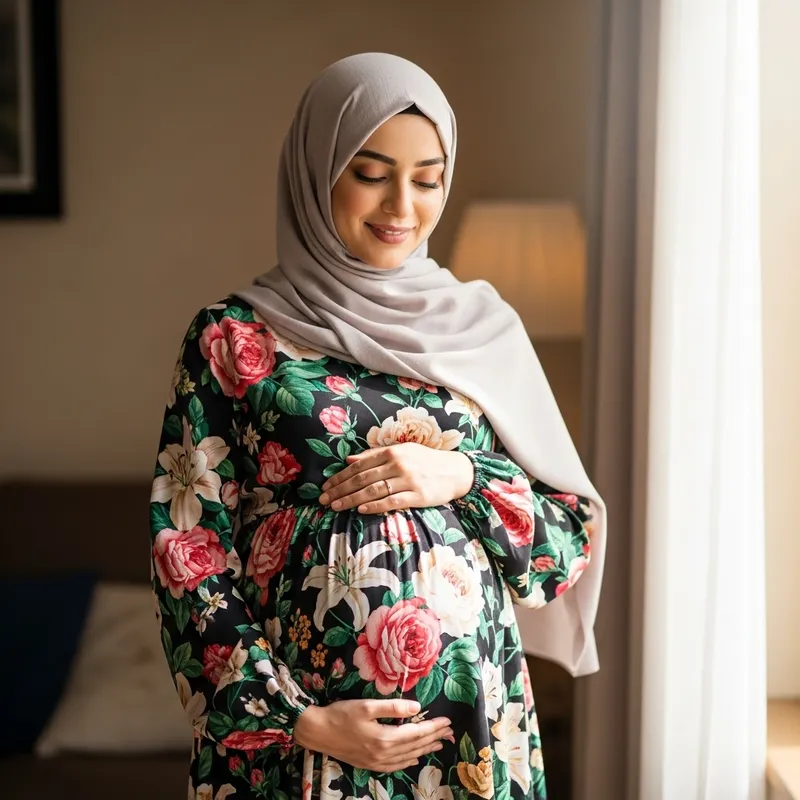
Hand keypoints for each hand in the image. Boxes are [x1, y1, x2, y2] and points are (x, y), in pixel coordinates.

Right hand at [292, 699, 452, 772]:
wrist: (317, 732)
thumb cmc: (341, 714)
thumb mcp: (366, 706)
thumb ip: (393, 707)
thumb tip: (417, 707)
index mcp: (385, 738)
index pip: (416, 732)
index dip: (433, 727)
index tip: (448, 721)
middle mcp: (384, 753)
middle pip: (415, 745)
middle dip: (434, 737)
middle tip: (450, 732)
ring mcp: (376, 762)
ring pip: (408, 757)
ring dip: (425, 749)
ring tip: (438, 743)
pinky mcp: (369, 764)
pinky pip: (395, 766)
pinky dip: (408, 761)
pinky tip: (414, 758)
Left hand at [318, 443, 473, 514]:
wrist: (455, 471)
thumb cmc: (425, 461)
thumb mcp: (401, 451)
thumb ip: (374, 455)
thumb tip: (348, 460)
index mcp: (391, 452)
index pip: (359, 465)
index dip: (340, 477)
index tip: (325, 486)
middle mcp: (398, 464)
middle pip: (362, 478)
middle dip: (340, 490)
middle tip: (324, 500)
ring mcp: (408, 480)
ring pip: (373, 491)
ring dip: (352, 499)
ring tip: (336, 507)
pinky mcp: (417, 495)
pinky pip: (391, 502)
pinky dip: (375, 506)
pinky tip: (360, 510)